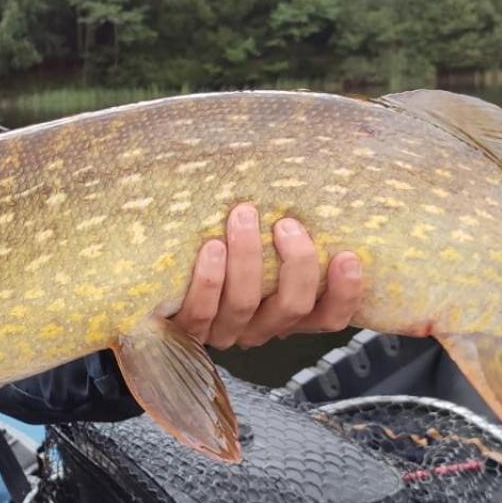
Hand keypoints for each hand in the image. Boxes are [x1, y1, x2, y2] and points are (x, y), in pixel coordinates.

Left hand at [169, 203, 362, 349]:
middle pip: (292, 307)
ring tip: (243, 216)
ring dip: (248, 259)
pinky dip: (209, 280)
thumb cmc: (219, 246)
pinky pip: (201, 311)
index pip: (329, 317)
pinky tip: (211, 248)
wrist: (153, 281)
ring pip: (245, 305)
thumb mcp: (259, 242)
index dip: (345, 293)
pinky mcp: (183, 330)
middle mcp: (258, 327)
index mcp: (285, 312)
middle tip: (286, 224)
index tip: (348, 256)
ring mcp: (221, 331)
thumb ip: (283, 226)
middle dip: (295, 264)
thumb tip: (306, 170)